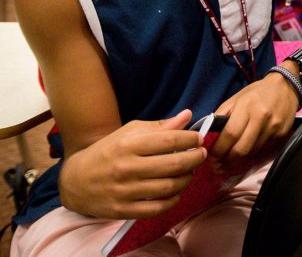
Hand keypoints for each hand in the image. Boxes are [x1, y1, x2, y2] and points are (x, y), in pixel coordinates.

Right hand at [58, 110, 206, 218]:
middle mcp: (125, 168)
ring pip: (169, 187)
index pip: (169, 140)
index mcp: (127, 145)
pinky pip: (157, 208)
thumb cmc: (107, 151)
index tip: (199, 139)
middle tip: (201, 154)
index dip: (190, 139)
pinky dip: (173, 200)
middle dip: (195, 159)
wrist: (75, 180)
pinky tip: (176, 191)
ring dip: (186, 179)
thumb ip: (159, 126)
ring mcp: (124, 191)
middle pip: (173, 165)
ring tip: (189, 171)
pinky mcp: (122, 211)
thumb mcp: (129, 133)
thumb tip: (188, 115)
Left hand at [212, 74, 298, 164]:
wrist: (286, 87)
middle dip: (227, 160)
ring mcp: (273, 128)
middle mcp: (261, 118)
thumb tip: (207, 134)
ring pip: (251, 152)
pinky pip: (262, 149)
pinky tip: (246, 149)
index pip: (230, 133)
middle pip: (241, 149)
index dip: (219, 148)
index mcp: (247, 106)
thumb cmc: (257, 92)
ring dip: (239, 158)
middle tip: (219, 164)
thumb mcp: (236, 98)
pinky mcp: (281, 135)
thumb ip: (221, 115)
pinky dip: (252, 152)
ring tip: (230, 159)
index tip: (211, 154)